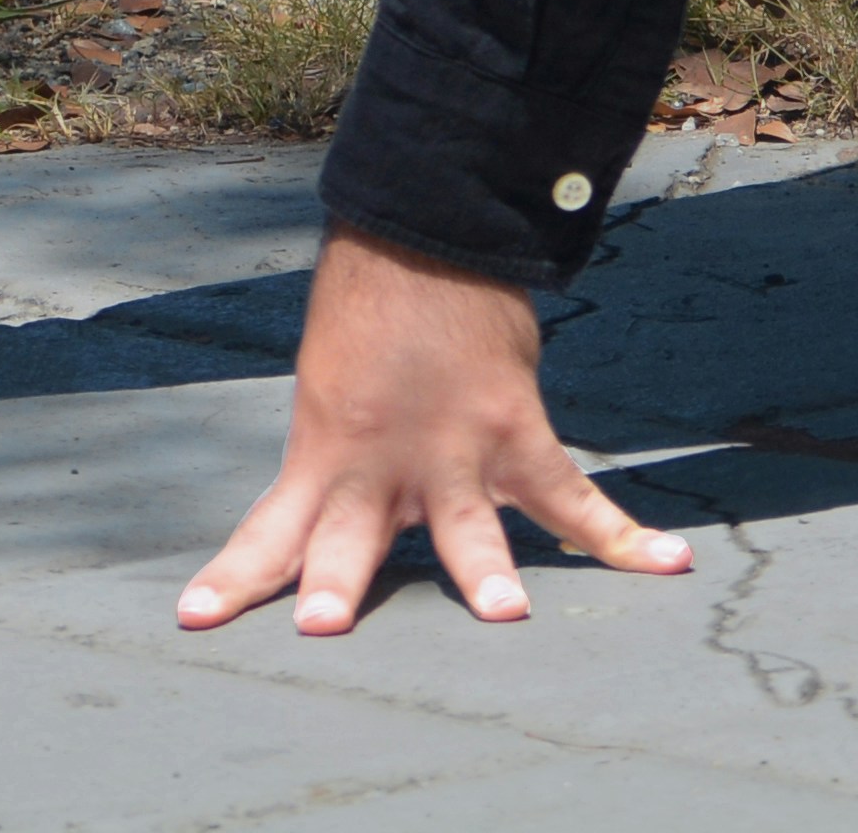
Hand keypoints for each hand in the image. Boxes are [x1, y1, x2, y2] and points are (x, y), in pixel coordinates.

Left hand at [177, 226, 695, 636]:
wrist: (424, 231)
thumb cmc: (369, 307)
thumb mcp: (331, 388)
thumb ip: (342, 453)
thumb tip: (349, 500)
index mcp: (324, 448)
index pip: (270, 529)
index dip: (233, 579)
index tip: (193, 619)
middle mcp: (381, 461)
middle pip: (352, 537)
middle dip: (337, 583)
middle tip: (322, 625)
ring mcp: (452, 449)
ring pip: (466, 525)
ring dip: (485, 570)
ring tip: (503, 612)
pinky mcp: (515, 432)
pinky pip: (572, 497)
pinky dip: (621, 535)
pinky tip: (664, 563)